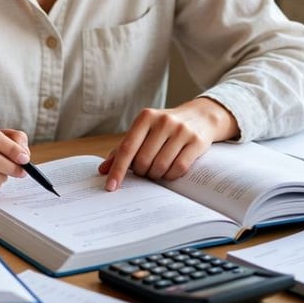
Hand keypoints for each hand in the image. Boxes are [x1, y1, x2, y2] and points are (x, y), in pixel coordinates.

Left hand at [97, 97, 238, 191]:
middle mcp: (163, 121)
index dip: (118, 169)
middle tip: (144, 170)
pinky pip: (178, 168)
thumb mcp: (144, 131)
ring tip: (156, 170)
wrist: (200, 116)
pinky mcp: (196, 141)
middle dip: (141, 172)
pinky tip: (169, 172)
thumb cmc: (165, 127)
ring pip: (160, 166)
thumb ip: (124, 149)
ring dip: (155, 175)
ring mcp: (181, 131)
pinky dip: (170, 176)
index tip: (111, 186)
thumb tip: (103, 170)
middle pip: (143, 160)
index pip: (127, 148)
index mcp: (146, 117)